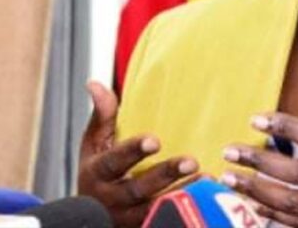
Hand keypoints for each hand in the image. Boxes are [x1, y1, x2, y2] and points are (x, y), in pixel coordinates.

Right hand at [78, 81, 199, 227]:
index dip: (133, 152)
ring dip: (181, 195)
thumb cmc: (99, 171)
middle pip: (137, 190)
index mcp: (97, 173)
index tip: (155, 140)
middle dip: (164, 175)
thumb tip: (94, 83)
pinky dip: (185, 212)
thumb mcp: (94, 144)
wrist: (89, 217)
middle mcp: (109, 200)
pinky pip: (165, 221)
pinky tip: (208, 198)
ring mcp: (126, 219)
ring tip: (206, 179)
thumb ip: (102, 115)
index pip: (114, 162)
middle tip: (191, 161)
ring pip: (154, 211)